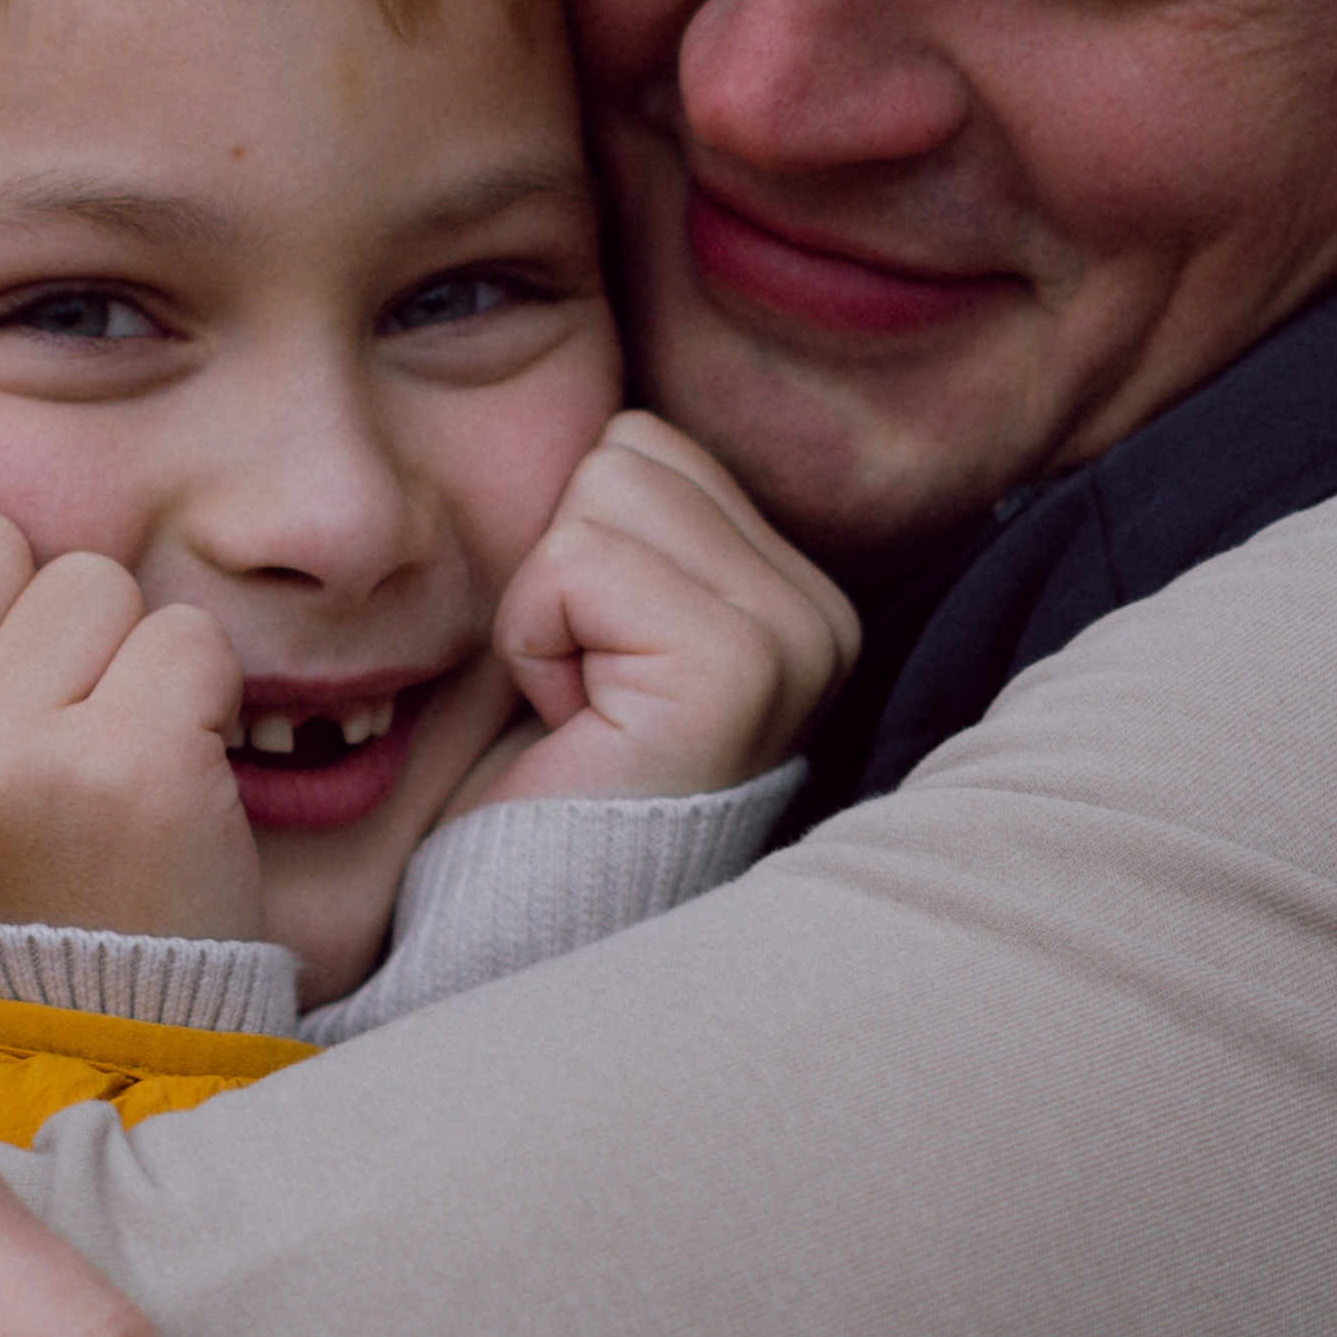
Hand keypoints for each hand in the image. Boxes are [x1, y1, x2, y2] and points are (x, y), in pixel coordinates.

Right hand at [0, 499, 259, 939]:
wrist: (74, 1055)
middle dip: (27, 614)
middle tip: (41, 725)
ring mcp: (2, 753)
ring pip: (92, 579)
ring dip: (119, 656)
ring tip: (99, 762)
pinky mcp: (127, 768)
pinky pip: (188, 637)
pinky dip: (202, 696)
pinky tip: (171, 775)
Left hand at [482, 413, 860, 806]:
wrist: (514, 924)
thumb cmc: (537, 777)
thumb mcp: (594, 619)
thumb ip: (623, 517)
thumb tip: (594, 412)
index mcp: (796, 592)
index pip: (645, 443)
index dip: (573, 548)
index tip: (593, 669)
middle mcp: (822, 614)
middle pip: (625, 451)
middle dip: (560, 567)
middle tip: (581, 693)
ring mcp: (794, 640)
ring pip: (599, 492)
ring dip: (544, 604)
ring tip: (580, 706)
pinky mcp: (737, 670)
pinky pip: (577, 562)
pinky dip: (535, 640)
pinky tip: (570, 724)